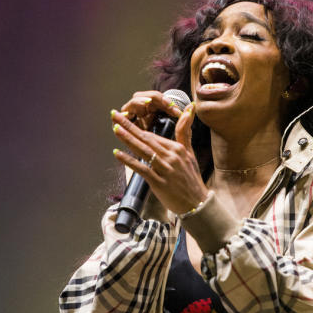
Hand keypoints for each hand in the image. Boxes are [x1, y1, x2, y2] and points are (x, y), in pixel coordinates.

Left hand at [111, 95, 207, 214]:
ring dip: (127, 139)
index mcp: (177, 149)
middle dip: (128, 126)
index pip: (153, 135)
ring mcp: (165, 170)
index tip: (125, 118)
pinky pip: (142, 169)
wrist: (197, 203)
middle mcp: (171, 157)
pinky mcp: (159, 182)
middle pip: (146, 138)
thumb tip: (189, 108)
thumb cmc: (191, 179)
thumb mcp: (190, 153)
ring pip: (143, 150)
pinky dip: (129, 161)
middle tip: (115, 115)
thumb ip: (185, 132)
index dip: (137, 127)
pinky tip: (118, 154)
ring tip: (115, 129)